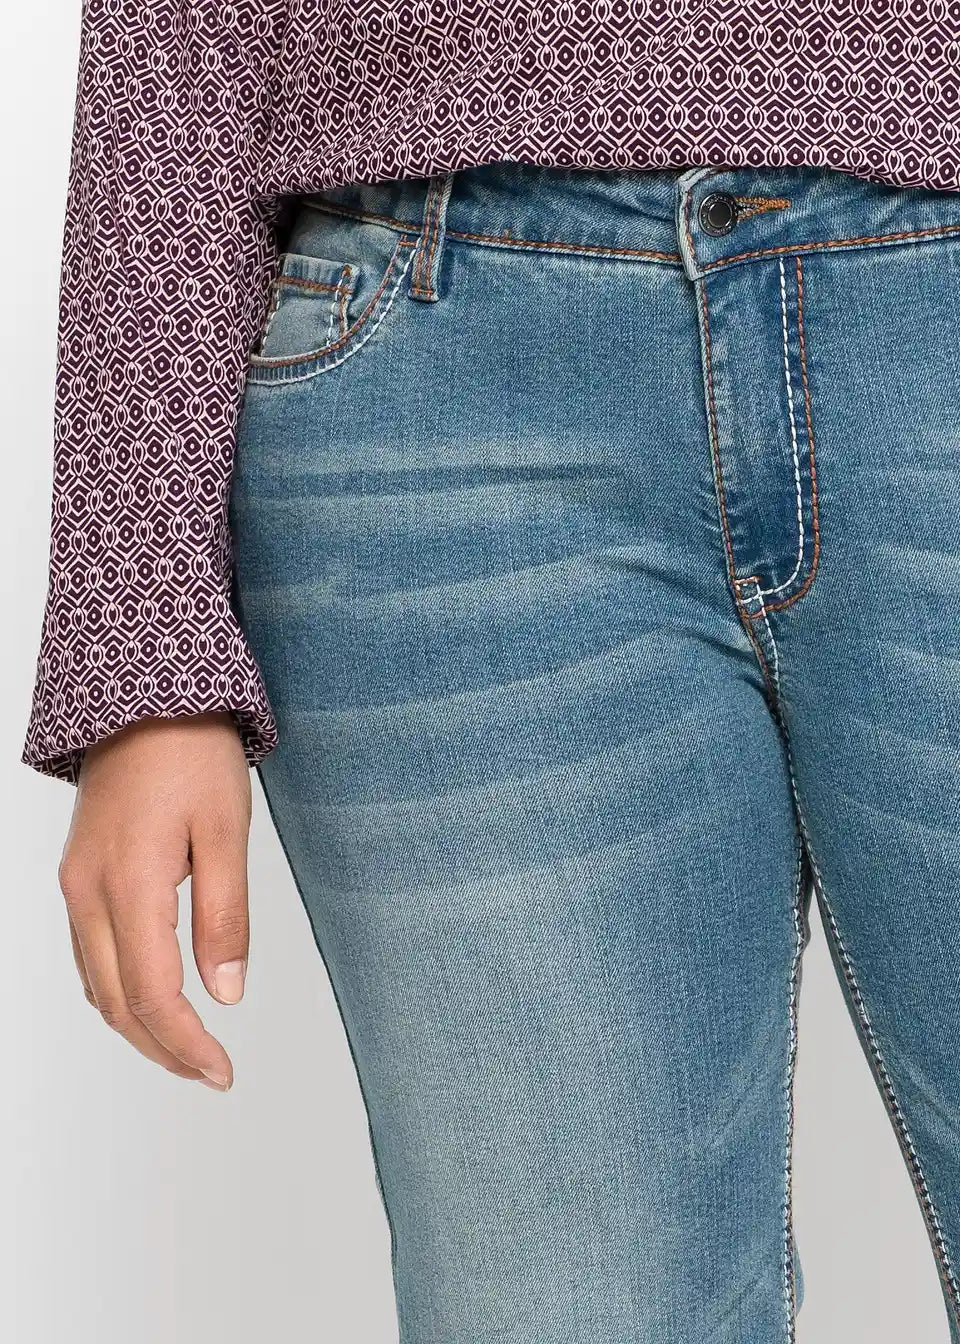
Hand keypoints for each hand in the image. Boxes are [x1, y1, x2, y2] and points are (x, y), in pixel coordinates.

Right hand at [58, 713, 251, 1090]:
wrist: (145, 696)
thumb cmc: (192, 751)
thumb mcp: (226, 830)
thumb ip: (225, 916)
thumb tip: (226, 993)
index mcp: (128, 883)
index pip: (151, 994)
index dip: (186, 1043)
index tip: (223, 1071)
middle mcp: (87, 892)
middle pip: (115, 1002)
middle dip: (162, 1048)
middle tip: (211, 1073)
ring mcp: (75, 883)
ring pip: (95, 983)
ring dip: (138, 1026)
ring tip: (188, 1049)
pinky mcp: (78, 873)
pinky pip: (88, 953)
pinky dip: (118, 991)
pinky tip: (151, 1000)